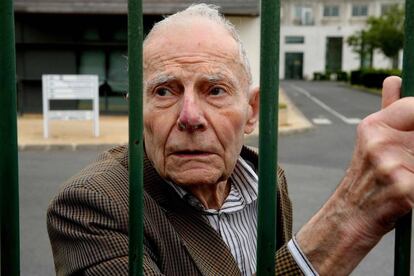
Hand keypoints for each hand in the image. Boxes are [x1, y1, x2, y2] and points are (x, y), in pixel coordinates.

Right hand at [296, 76, 413, 274]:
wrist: (349, 217)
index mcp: (373, 127)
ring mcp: (390, 167)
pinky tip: (408, 193)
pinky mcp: (404, 191)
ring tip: (404, 175)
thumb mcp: (370, 141)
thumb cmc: (365, 179)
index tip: (413, 138)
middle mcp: (379, 143)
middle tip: (407, 157)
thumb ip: (388, 108)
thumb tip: (394, 79)